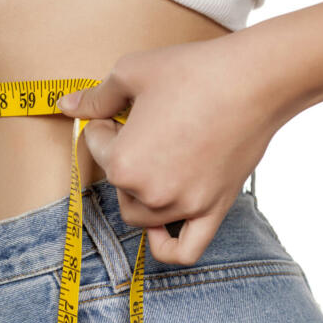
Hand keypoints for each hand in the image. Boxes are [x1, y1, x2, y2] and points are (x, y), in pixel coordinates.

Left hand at [56, 36, 280, 265]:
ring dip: (139, 192)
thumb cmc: (193, 72)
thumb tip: (66, 105)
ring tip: (156, 160)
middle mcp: (150, 193)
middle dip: (122, 157)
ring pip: (142, 216)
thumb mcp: (131, 73)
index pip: (95, 147)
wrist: (256, 80)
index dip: (105, 123)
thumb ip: (95, 97)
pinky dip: (166, 248)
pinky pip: (185, 249)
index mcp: (123, 164)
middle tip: (144, 127)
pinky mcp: (213, 210)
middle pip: (117, 184)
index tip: (123, 109)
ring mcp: (183, 206)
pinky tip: (159, 232)